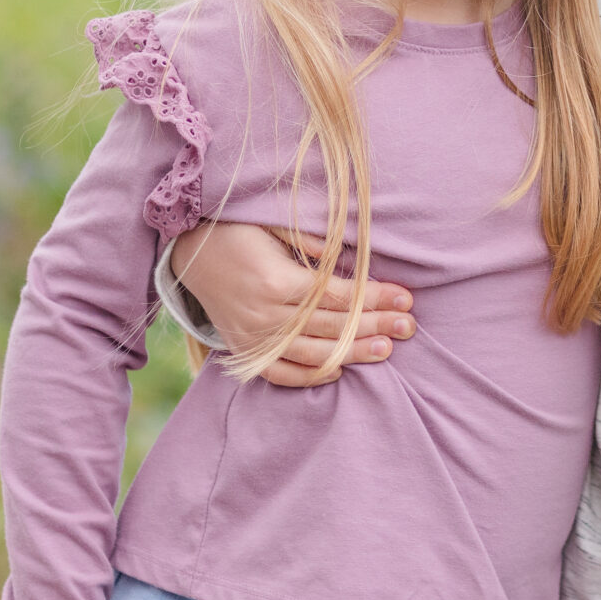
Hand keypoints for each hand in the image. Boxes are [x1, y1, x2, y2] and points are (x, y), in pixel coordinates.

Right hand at [170, 222, 414, 387]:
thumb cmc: (239, 230)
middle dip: (375, 325)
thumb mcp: (273, 223)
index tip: (406, 297)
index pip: (338, 295)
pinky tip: (340, 370)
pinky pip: (281, 374)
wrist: (190, 252)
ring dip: (353, 353)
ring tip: (387, 348)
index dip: (375, 296)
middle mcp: (265, 314)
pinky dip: (310, 376)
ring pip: (313, 355)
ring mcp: (254, 338)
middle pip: (332, 326)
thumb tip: (351, 251)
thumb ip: (311, 239)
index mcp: (276, 279)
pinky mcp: (244, 351)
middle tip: (409, 325)